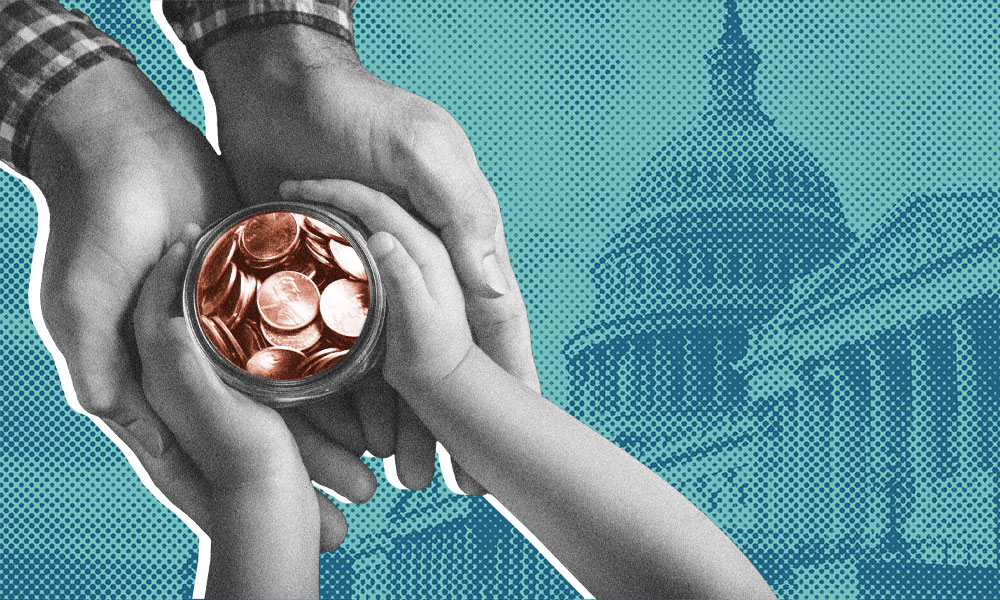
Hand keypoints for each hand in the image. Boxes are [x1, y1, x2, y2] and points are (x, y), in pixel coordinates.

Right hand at [29, 60, 370, 549]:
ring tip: (381, 451)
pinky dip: (330, 358)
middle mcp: (193, 363)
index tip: (320, 514)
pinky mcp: (249, 290)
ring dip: (330, 422)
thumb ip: (98, 362)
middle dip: (310, 463)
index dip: (258, 489)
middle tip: (365, 496)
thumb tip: (114, 418)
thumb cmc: (94, 220)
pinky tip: (371, 375)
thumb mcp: (80, 299)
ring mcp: (225, 328)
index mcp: (152, 378)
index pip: (209, 452)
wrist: (118, 143)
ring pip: (286, 390)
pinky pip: (298, 335)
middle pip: (260, 428)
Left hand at [202, 24, 538, 491]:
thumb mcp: (429, 157)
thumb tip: (494, 294)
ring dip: (394, 415)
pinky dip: (339, 387)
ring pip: (391, 363)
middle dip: (446, 418)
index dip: (509, 380)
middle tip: (438, 477)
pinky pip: (332, 347)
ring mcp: (369, 278)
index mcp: (461, 242)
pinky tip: (339, 428)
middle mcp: (422, 268)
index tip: (514, 437)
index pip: (494, 323)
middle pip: (444, 357)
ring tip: (389, 469)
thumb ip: (464, 223)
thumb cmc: (364, 111)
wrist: (278, 87)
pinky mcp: (319, 280)